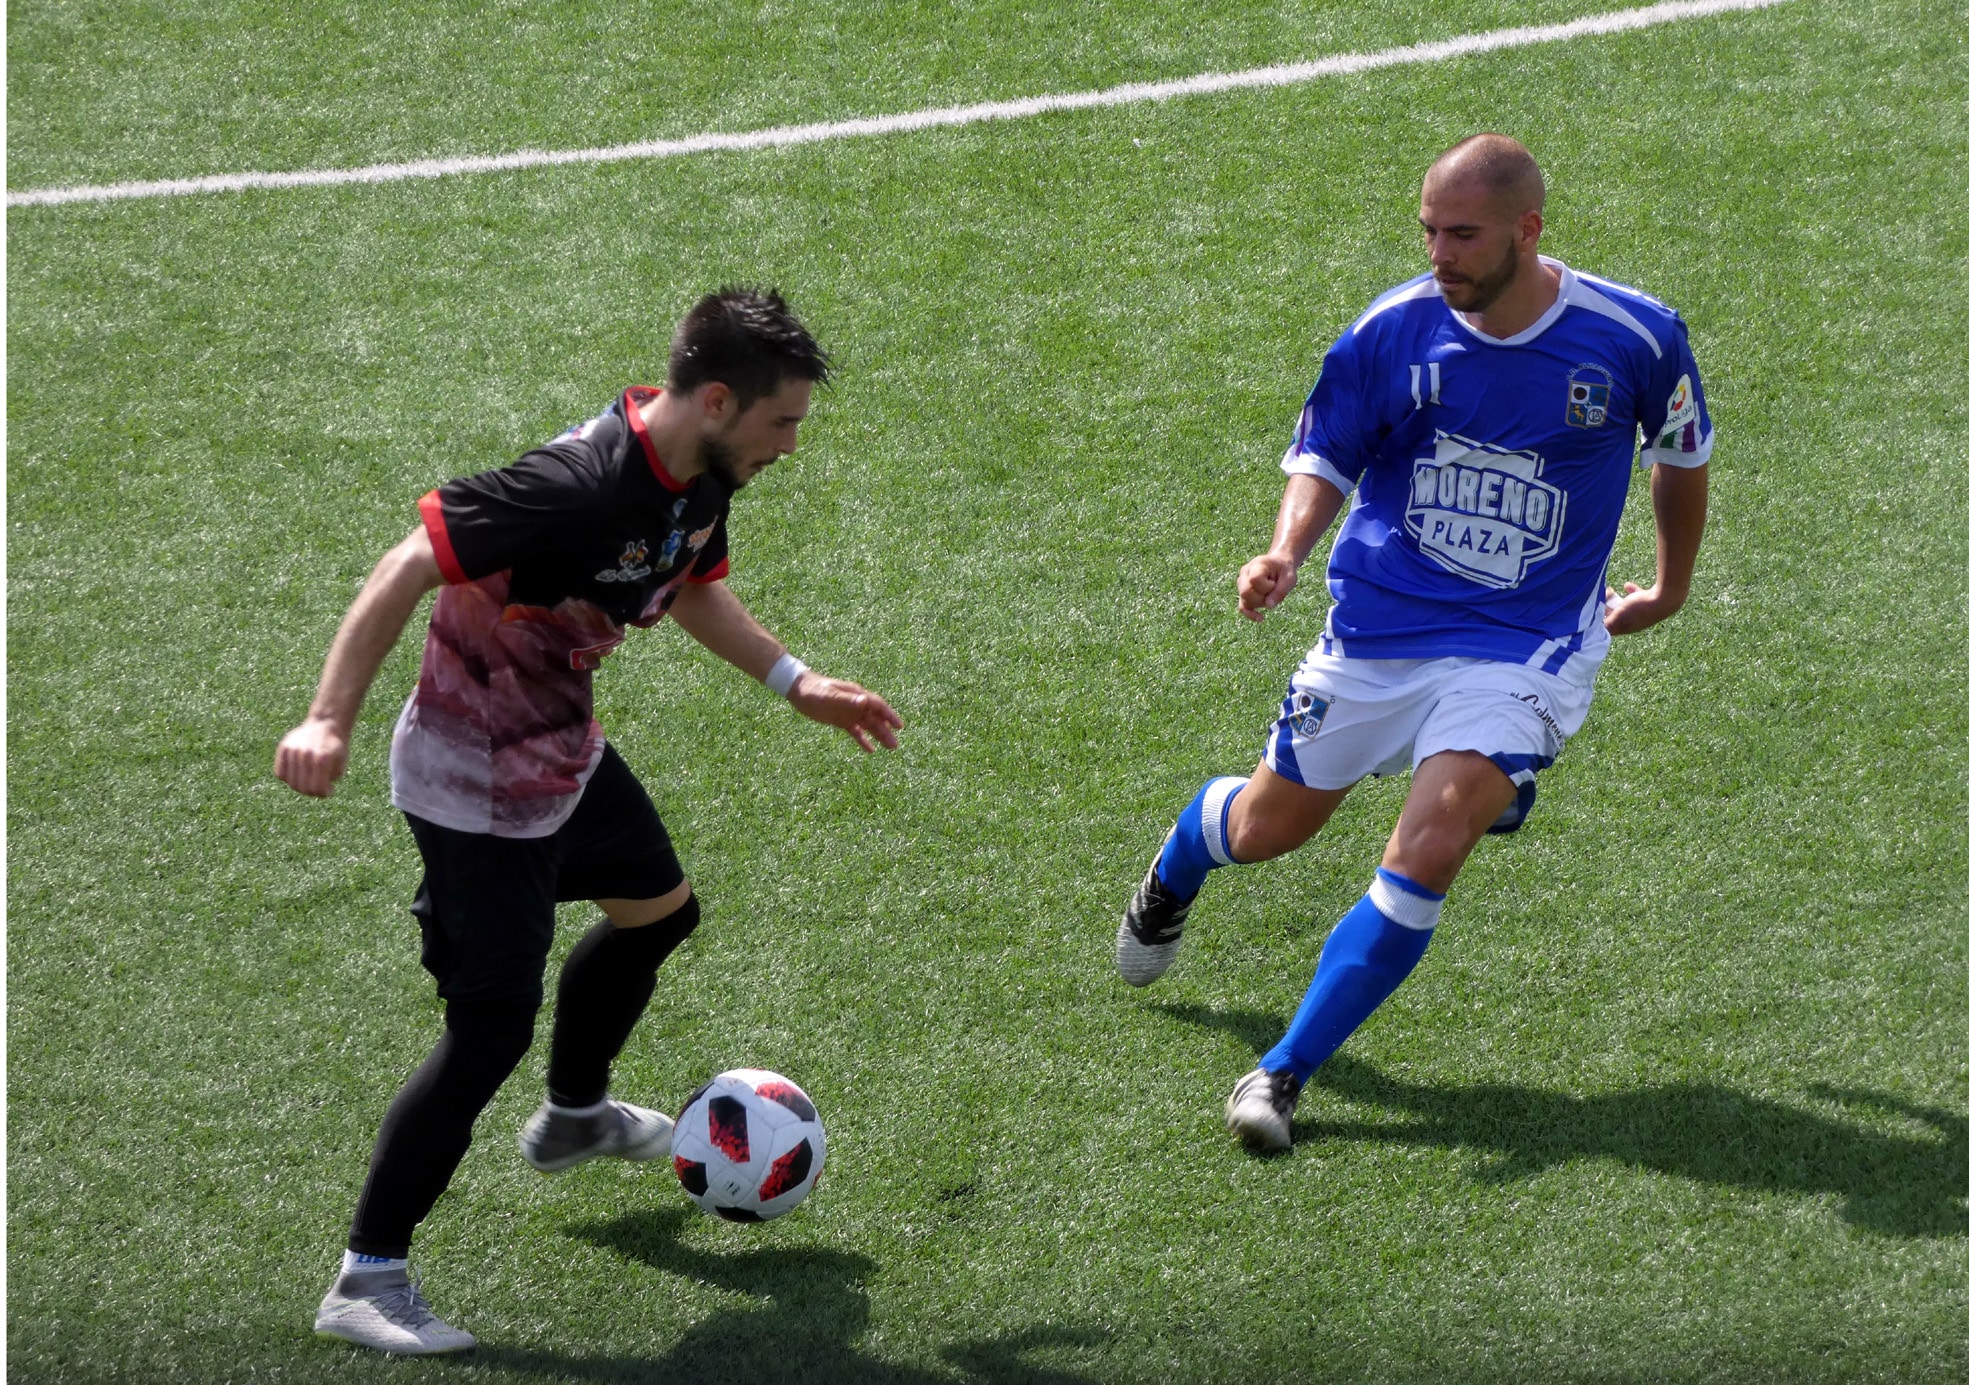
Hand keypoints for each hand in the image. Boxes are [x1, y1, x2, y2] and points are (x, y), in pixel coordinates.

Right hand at [274, 716, 349, 796]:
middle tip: (319, 788)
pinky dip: (288, 779)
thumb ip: (331, 779)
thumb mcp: (341, 763)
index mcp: (322, 758)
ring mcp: (292, 750)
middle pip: (303, 787)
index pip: (317, 787)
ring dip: (301, 786)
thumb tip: (319, 791)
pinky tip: (298, 775)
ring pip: (290, 782)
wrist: (325, 724)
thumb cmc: (335, 746)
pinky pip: (280, 773)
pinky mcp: (283, 748)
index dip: (324, 793)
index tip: (329, 791)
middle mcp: (305, 753)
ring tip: (310, 781)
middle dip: (312, 792)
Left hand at [788, 674, 903, 751]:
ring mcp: (849, 712)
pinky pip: (855, 731)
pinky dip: (863, 740)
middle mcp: (856, 703)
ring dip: (879, 736)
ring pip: (868, 726)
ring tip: (890, 748)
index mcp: (856, 695)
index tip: (899, 726)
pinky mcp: (841, 720)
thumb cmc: (813, 690)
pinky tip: (871, 750)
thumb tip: (865, 700)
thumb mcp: (829, 695)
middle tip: (895, 746)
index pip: (877, 705)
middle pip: (875, 718)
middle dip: (886, 731)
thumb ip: (846, 699)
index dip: (889, 715)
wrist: (798, 689)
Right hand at [1238, 553, 1299, 621]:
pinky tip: (1261, 618)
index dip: (1266, 586)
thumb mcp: (1289, 578)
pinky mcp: (1243, 593)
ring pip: (1245, 601)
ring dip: (1260, 603)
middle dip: (1262, 597)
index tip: (1275, 583)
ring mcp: (1241, 583)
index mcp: (1256, 564)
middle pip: (1246, 592)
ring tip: (1270, 594)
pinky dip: (1251, 614)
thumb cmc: (1285, 570)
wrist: (1279, 565)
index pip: (1254, 579)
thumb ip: (1281, 591)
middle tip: (1273, 590)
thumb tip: (1268, 606)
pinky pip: (1242, 607)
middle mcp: (1245, 573)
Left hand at [1602, 581, 1685, 635]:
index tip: (1591, 610)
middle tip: (1599, 597)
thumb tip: (1597, 629)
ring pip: (1626, 606)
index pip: (1609, 628)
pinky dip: (1631, 591)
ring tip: (1610, 590)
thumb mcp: (1619, 617)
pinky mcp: (1651, 601)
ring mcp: (1644, 611)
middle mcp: (1635, 622)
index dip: (1599, 620)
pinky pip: (1638, 596)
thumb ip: (1608, 624)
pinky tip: (1626, 585)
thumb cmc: (1641, 608)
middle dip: (1606, 608)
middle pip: (1616, 616)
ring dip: (1616, 599)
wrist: (1667, 597)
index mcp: (1627, 628)